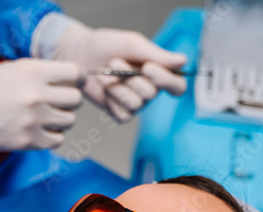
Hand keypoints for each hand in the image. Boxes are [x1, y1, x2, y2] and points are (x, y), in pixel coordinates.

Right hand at [0, 59, 83, 150]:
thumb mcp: (6, 69)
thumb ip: (35, 73)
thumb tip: (59, 80)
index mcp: (31, 70)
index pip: (74, 73)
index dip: (73, 80)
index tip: (67, 85)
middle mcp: (36, 93)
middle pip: (75, 99)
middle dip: (67, 102)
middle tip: (54, 104)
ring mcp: (33, 118)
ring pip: (69, 121)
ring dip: (60, 120)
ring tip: (43, 119)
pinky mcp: (27, 141)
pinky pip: (57, 140)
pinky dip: (50, 137)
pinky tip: (37, 132)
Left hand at [52, 22, 187, 122]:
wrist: (78, 54)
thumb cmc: (106, 45)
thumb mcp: (133, 44)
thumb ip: (157, 54)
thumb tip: (183, 61)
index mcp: (158, 72)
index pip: (178, 86)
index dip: (166, 81)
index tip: (148, 68)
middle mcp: (150, 90)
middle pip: (152, 94)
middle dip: (131, 77)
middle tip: (115, 63)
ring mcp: (136, 103)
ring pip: (136, 105)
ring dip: (118, 88)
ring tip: (107, 73)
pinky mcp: (120, 113)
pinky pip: (124, 115)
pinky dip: (112, 100)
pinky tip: (105, 89)